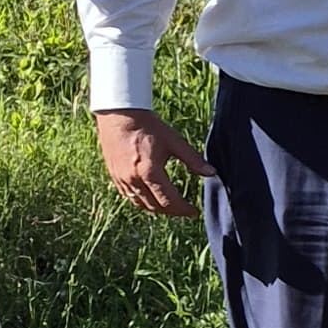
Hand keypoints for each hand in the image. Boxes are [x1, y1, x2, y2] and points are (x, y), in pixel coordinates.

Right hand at [95, 109, 210, 217]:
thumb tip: (212, 173)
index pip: (169, 202)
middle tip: (185, 211)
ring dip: (157, 209)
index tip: (194, 212)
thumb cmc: (148, 127)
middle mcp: (133, 180)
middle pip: (155, 207)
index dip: (184, 210)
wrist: (119, 116)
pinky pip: (129, 196)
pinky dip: (142, 202)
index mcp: (150, 173)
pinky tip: (151, 198)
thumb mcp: (175, 142)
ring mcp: (121, 179)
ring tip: (171, 207)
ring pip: (141, 204)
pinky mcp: (114, 176)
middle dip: (172, 212)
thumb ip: (193, 160)